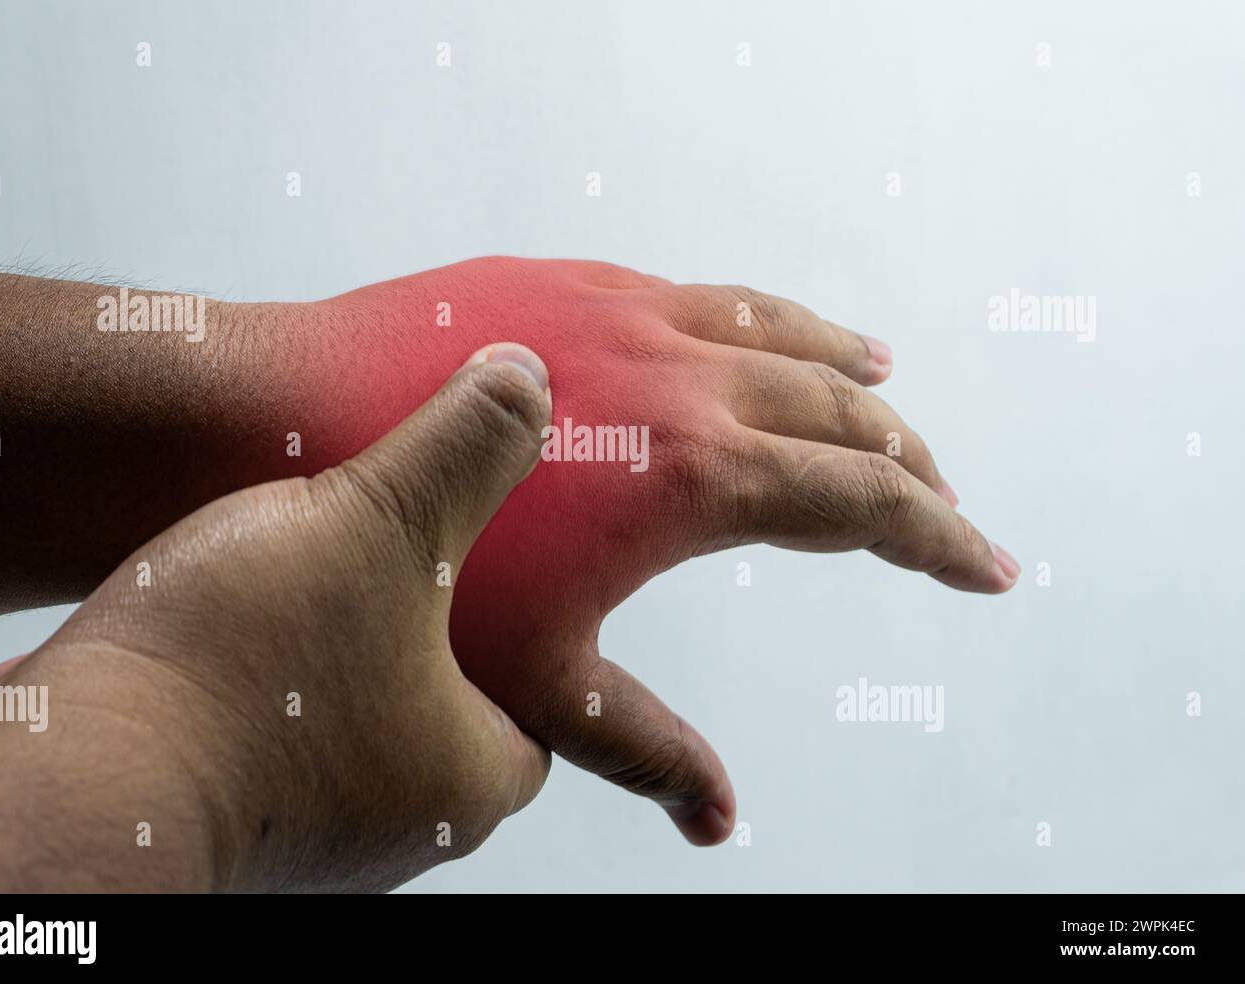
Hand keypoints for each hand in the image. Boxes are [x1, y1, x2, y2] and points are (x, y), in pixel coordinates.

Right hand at [0, 344, 554, 890]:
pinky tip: (256, 601)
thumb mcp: (383, 524)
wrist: (76, 763)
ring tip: (337, 557)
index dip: (541, 635)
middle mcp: (396, 820)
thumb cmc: (246, 668)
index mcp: (466, 778)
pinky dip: (278, 666)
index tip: (515, 567)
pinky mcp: (227, 805)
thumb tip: (531, 380)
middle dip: (441, 625)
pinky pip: (278, 723)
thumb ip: (466, 450)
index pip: (549, 711)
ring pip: (357, 710)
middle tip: (427, 545)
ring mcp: (308, 823)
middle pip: (451, 704)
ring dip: (348, 642)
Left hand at [287, 256, 1019, 844]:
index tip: (991, 569)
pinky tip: (775, 329)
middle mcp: (692, 382)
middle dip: (909, 468)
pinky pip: (716, 295)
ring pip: (788, 336)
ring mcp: (640, 320)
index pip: (868, 507)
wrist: (297, 425)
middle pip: (847, 417)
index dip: (944, 543)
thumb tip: (720, 824)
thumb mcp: (541, 679)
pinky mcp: (588, 285)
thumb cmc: (415, 572)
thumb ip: (642, 748)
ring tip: (889, 388)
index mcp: (703, 478)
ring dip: (850, 373)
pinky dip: (773, 318)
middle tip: (942, 507)